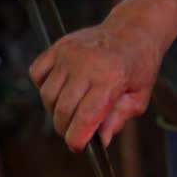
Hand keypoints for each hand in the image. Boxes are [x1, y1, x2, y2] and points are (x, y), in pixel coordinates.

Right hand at [29, 8, 164, 151]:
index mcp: (110, 78)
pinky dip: (44, 87)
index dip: (77, 138)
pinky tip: (61, 91)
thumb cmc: (138, 64)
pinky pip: (37, 74)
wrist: (133, 30)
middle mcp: (86, 64)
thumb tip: (100, 141)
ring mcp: (68, 54)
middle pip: (62, 109)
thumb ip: (117, 120)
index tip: (77, 146)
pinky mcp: (58, 47)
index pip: (85, 117)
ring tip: (70, 112)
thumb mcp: (138, 97)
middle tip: (75, 132)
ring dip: (54, 111)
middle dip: (65, 129)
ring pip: (47, 95)